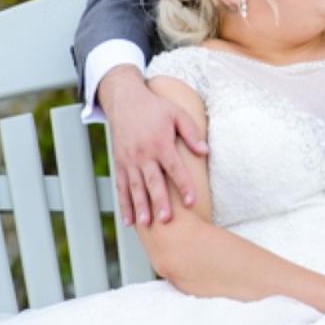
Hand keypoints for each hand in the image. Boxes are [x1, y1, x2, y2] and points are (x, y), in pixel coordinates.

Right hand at [100, 67, 207, 224]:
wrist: (125, 100)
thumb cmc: (155, 108)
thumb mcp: (177, 114)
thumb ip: (192, 132)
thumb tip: (205, 151)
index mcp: (160, 143)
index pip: (175, 168)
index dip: (184, 185)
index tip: (191, 201)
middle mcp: (143, 154)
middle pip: (153, 181)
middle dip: (160, 201)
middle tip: (166, 219)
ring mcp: (129, 160)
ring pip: (135, 187)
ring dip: (140, 206)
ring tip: (146, 223)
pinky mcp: (120, 163)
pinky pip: (121, 186)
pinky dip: (124, 204)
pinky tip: (129, 220)